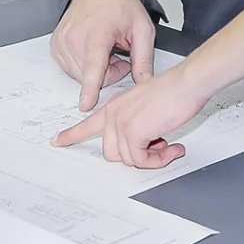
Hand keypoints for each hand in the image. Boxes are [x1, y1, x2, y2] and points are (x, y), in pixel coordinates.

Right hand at [51, 0, 155, 111]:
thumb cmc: (119, 3)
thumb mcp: (142, 28)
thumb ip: (144, 58)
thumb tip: (144, 83)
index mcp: (97, 33)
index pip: (93, 66)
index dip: (90, 88)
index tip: (85, 104)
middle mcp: (75, 37)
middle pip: (91, 76)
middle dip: (108, 72)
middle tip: (118, 53)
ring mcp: (62, 41)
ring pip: (80, 75)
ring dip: (95, 69)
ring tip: (105, 48)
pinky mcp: (55, 45)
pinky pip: (70, 68)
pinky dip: (83, 64)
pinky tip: (91, 48)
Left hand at [52, 61, 211, 168]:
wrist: (187, 83)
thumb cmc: (174, 92)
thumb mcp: (146, 108)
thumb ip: (137, 126)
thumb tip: (142, 146)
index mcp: (115, 106)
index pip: (86, 124)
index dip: (71, 136)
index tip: (57, 141)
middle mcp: (114, 114)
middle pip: (112, 153)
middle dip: (137, 155)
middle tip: (158, 146)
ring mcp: (122, 123)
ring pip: (129, 159)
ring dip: (151, 158)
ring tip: (167, 145)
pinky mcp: (133, 132)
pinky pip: (142, 160)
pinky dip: (159, 160)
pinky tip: (172, 147)